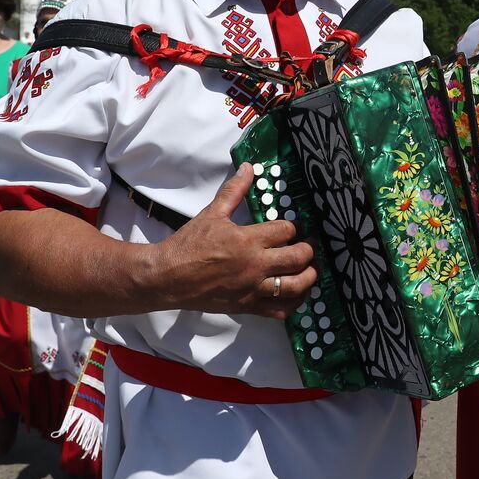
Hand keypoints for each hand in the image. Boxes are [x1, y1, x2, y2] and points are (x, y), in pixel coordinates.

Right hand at [150, 163, 316, 319]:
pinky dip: (293, 304)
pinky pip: (279, 311)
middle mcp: (255, 265)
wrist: (168, 277)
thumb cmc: (189, 245)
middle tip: (310, 247)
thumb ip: (234, 191)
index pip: (287, 231)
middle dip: (310, 251)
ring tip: (310, 271)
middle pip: (298, 258)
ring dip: (309, 278)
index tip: (296, 228)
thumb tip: (247, 168)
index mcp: (248, 240)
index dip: (296, 228)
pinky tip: (295, 295)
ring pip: (295, 287)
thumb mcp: (212, 213)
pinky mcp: (247, 307)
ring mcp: (252, 288)